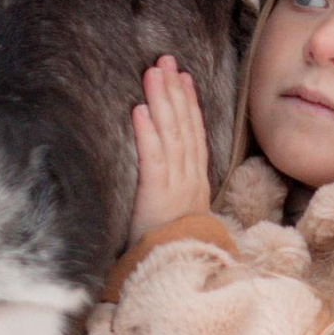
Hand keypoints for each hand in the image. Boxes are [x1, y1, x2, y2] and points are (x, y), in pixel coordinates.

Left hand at [128, 56, 213, 241]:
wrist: (179, 274)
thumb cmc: (173, 249)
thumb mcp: (180, 218)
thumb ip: (175, 193)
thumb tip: (168, 175)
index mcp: (195, 183)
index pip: (193, 134)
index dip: (188, 104)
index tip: (182, 77)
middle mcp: (189, 179)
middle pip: (183, 127)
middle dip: (174, 91)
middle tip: (166, 60)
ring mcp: (175, 186)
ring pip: (171, 135)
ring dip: (162, 101)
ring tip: (154, 72)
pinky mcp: (157, 196)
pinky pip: (153, 159)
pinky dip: (147, 133)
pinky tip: (139, 109)